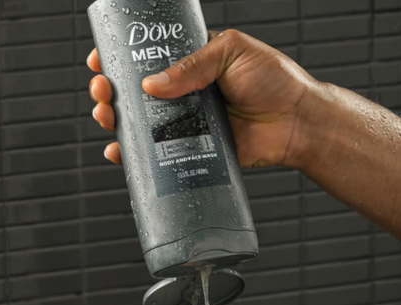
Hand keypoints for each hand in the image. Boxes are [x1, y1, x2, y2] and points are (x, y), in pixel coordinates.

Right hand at [87, 30, 326, 168]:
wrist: (298, 122)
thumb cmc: (275, 81)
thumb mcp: (231, 53)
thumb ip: (192, 66)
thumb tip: (151, 84)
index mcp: (193, 63)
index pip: (148, 57)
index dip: (121, 58)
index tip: (102, 60)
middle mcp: (186, 93)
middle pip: (136, 93)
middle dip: (110, 91)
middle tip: (102, 91)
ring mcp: (188, 123)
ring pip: (141, 124)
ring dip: (116, 120)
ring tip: (106, 117)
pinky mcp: (195, 150)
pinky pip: (159, 154)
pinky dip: (134, 155)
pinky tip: (119, 152)